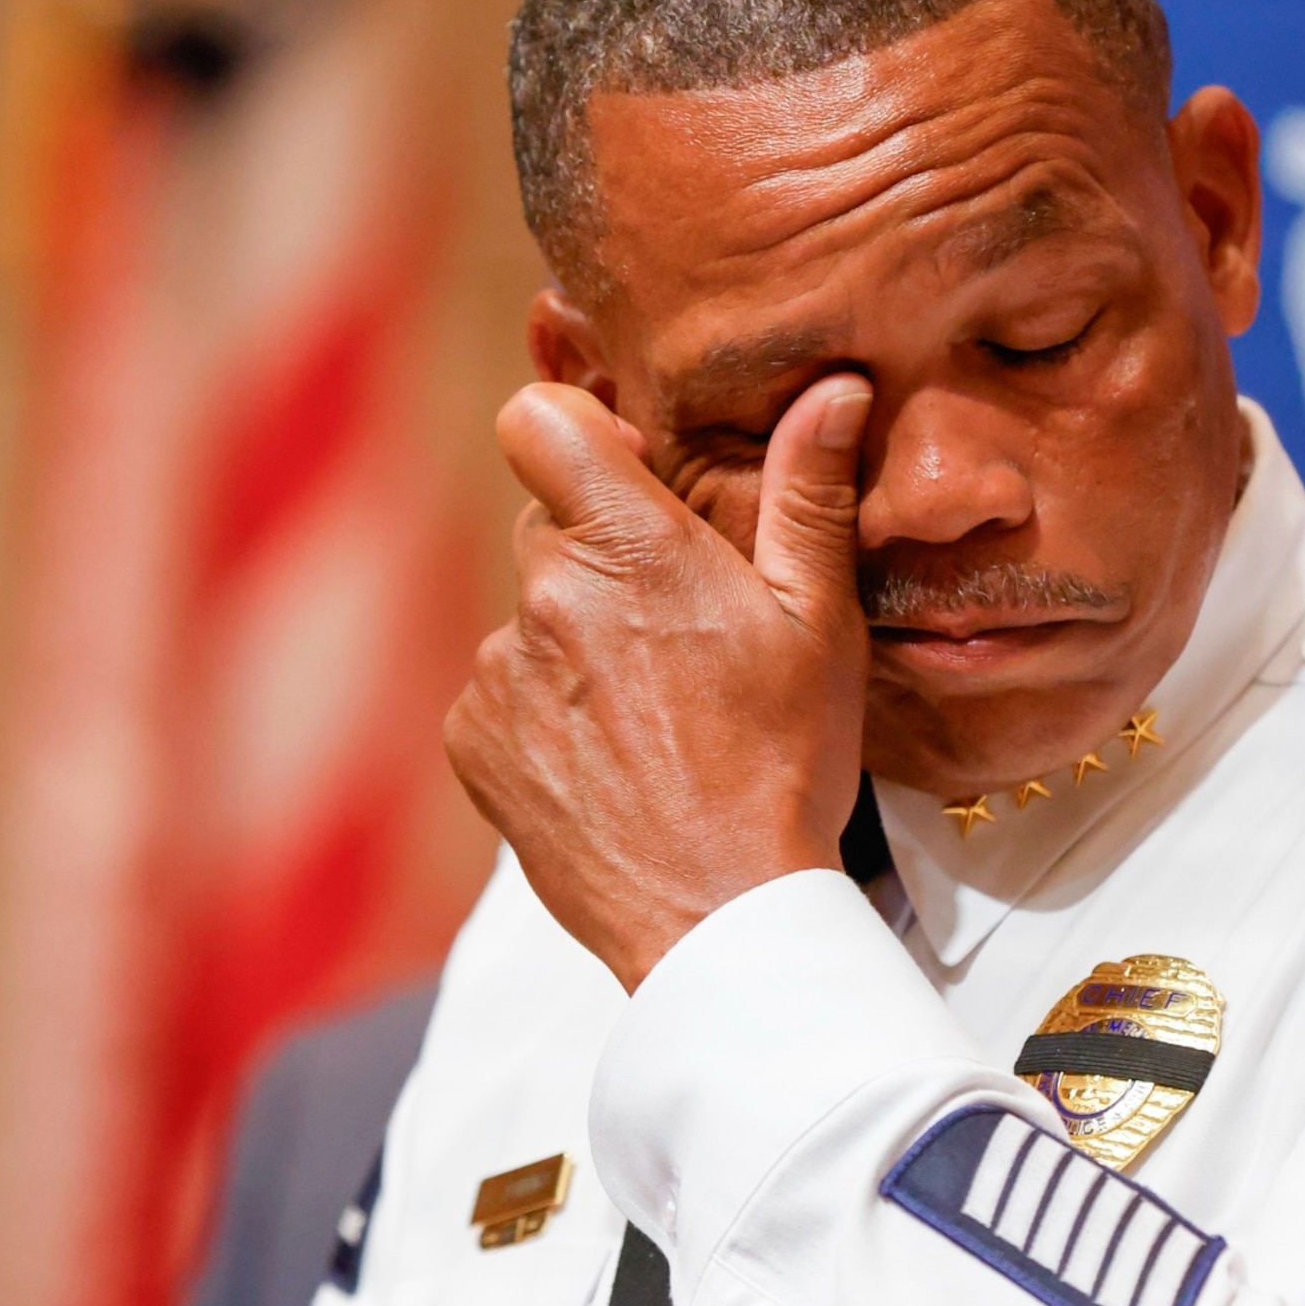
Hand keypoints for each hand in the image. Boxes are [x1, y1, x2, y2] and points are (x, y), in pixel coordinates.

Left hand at [445, 373, 873, 989]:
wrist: (718, 918)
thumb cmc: (783, 766)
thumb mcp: (820, 624)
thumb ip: (809, 493)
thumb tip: (832, 387)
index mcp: (629, 548)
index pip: (537, 420)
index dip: (576, 433)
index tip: (624, 473)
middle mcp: (544, 597)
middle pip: (550, 529)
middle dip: (604, 558)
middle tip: (678, 631)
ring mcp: (497, 673)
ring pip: (531, 618)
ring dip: (577, 645)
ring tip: (655, 718)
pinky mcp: (472, 741)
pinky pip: (500, 694)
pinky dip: (545, 714)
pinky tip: (612, 761)